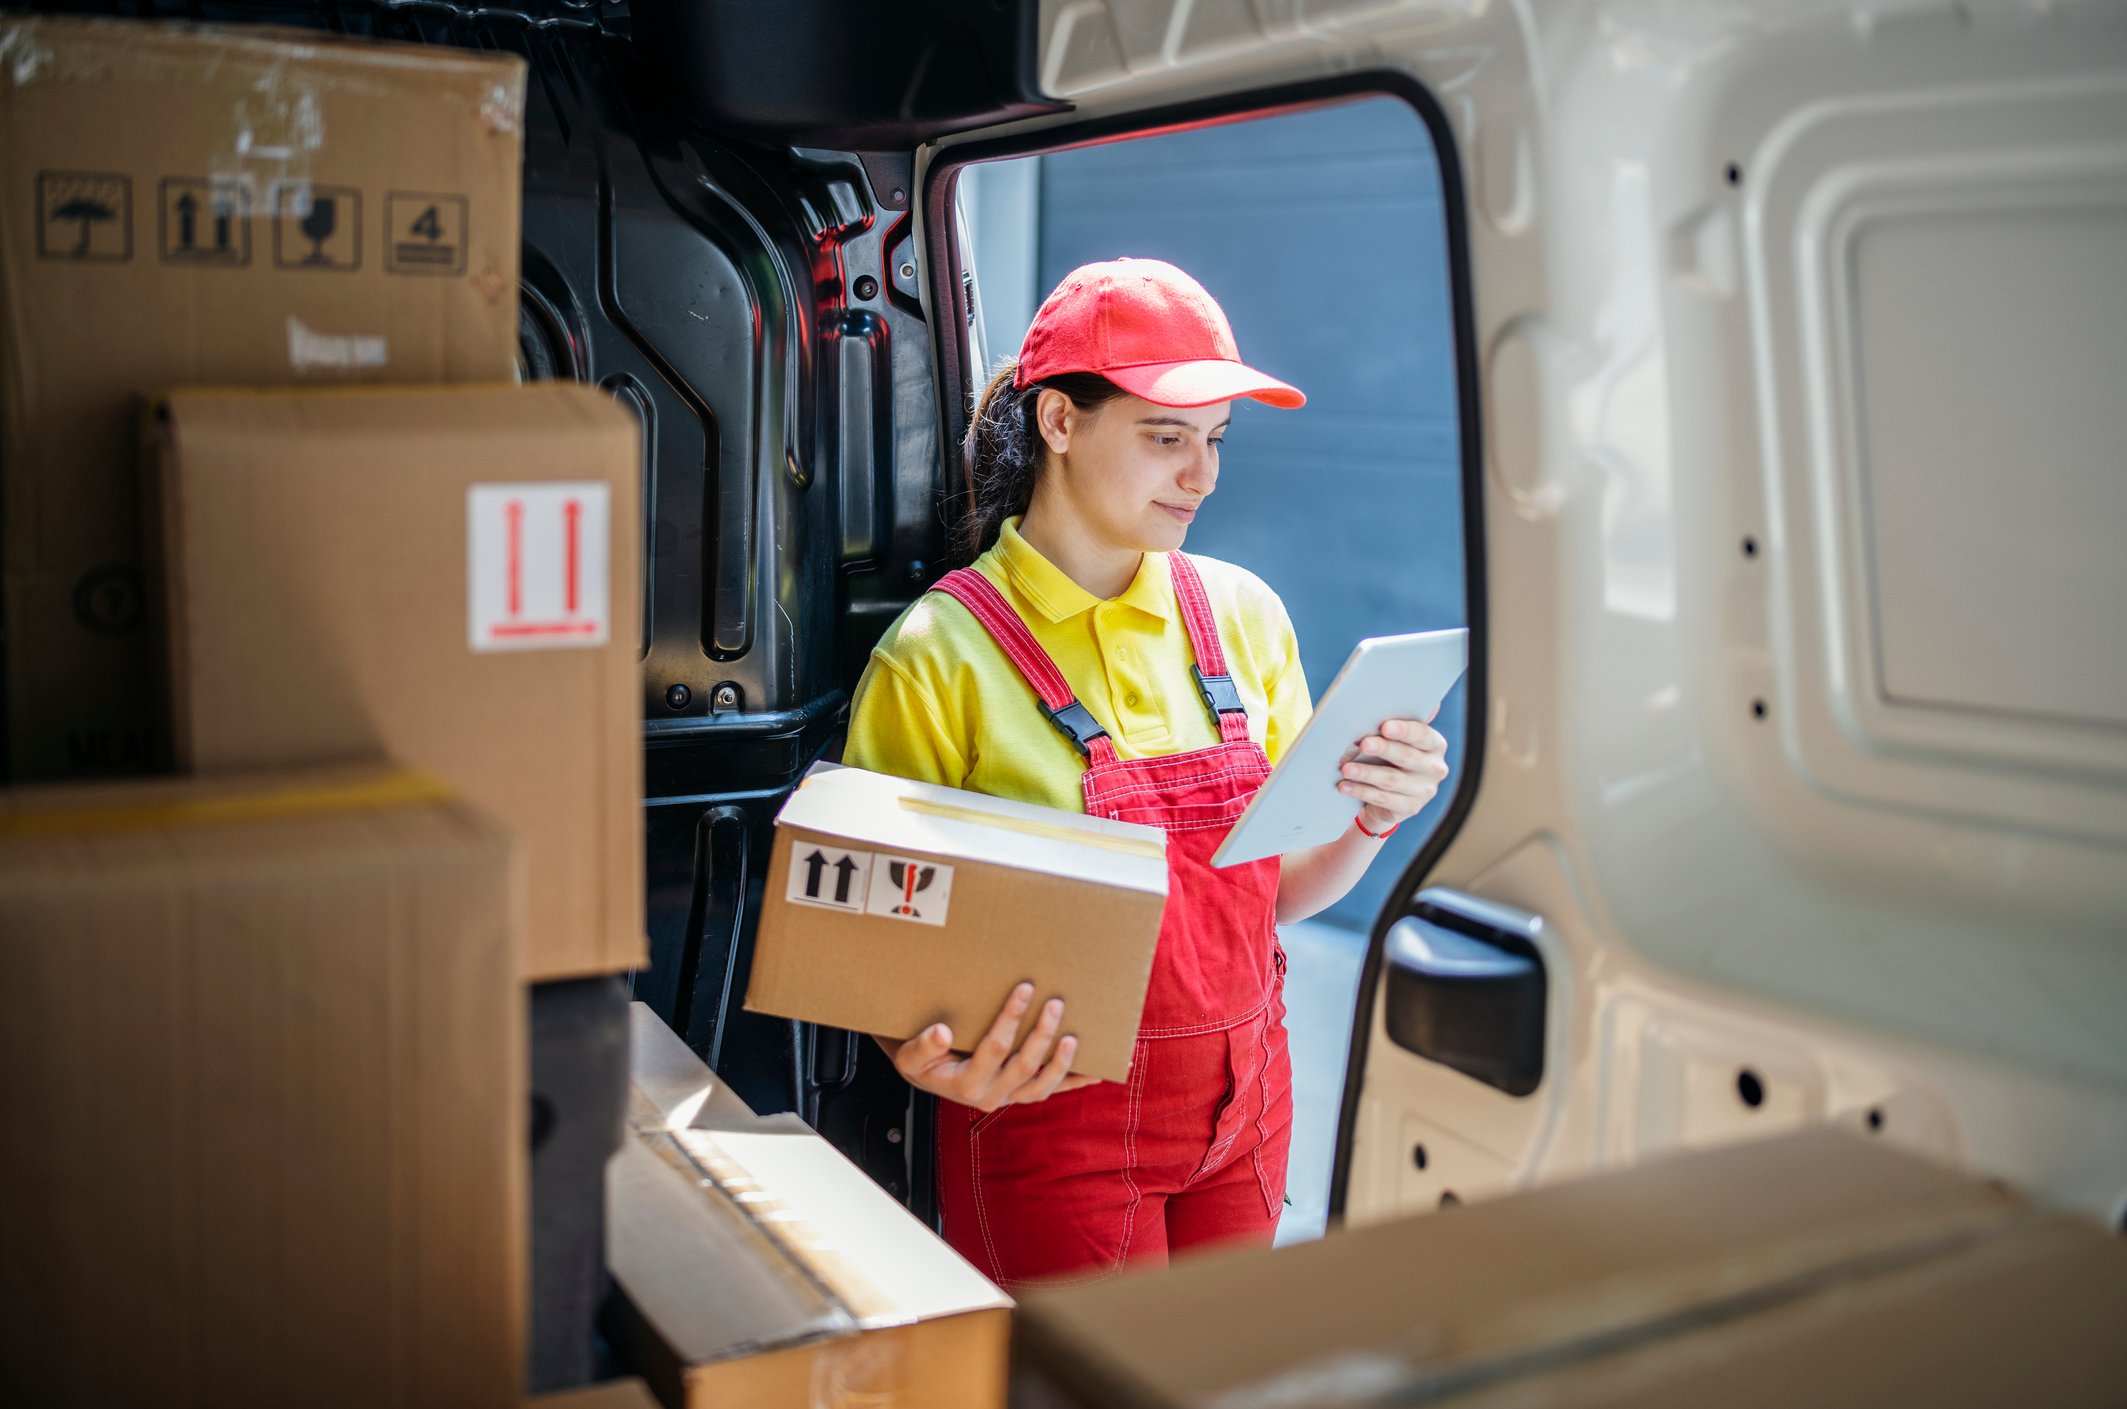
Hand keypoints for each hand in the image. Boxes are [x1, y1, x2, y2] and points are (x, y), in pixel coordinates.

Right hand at [882, 982, 1100, 1110]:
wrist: (926, 1077)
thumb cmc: (921, 1059)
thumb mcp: (910, 1054)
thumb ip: (923, 1045)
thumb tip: (942, 1032)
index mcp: (965, 1083)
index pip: (995, 1048)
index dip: (1011, 1018)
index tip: (1025, 988)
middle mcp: (990, 1095)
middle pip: (1024, 1066)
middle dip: (1042, 1034)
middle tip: (1055, 1002)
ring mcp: (1008, 1097)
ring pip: (1042, 1086)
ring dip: (1061, 1062)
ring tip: (1073, 1037)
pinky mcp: (1020, 1095)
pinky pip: (1050, 1091)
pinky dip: (1074, 1083)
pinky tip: (1095, 1072)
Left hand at [1338, 714, 1449, 833]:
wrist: (1391, 795)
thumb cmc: (1390, 757)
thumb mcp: (1396, 740)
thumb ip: (1395, 724)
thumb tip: (1393, 697)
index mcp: (1435, 744)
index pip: (1422, 735)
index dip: (1404, 730)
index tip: (1384, 726)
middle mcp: (1435, 768)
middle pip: (1407, 757)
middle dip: (1383, 749)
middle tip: (1363, 744)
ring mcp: (1425, 791)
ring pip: (1392, 780)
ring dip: (1366, 773)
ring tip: (1345, 768)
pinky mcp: (1410, 808)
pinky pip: (1383, 799)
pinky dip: (1361, 791)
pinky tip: (1344, 786)